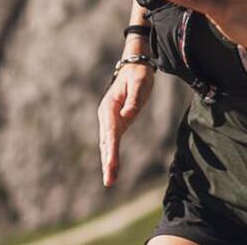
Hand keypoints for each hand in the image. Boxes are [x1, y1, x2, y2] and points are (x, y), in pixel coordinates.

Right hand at [98, 64, 151, 186]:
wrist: (134, 67)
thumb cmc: (138, 75)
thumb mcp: (139, 84)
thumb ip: (133, 100)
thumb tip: (127, 115)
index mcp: (110, 108)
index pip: (111, 133)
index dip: (111, 150)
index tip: (111, 165)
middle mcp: (106, 116)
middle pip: (106, 142)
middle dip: (107, 162)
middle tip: (109, 180)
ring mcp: (110, 120)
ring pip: (107, 144)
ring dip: (108, 162)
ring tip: (110, 180)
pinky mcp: (116, 123)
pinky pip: (112, 142)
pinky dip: (111, 155)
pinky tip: (111, 168)